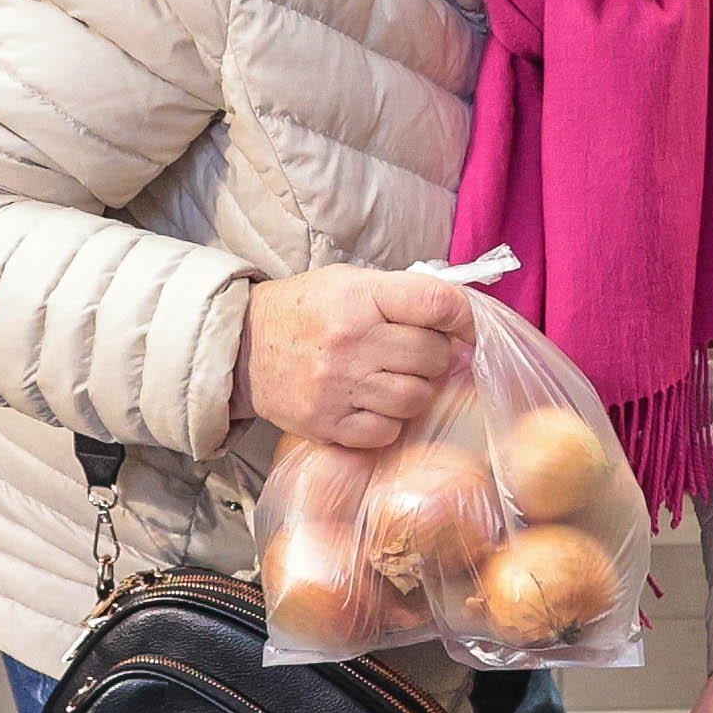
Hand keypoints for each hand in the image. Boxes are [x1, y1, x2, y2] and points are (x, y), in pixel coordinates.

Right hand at [238, 266, 469, 447]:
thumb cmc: (306, 310)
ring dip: (417, 390)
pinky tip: (375, 403)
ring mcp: (339, 387)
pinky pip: (387, 431)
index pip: (436, 303)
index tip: (469, 328)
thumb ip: (401, 295)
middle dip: (436, 356)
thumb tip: (460, 319)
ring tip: (397, 378)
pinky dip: (390, 421)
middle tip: (418, 354)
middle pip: (433, 356)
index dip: (466, 317)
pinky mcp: (328, 424)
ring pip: (417, 398)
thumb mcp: (349, 282)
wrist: (243, 347)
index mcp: (359, 297)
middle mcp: (351, 342)